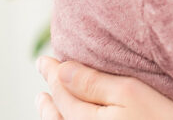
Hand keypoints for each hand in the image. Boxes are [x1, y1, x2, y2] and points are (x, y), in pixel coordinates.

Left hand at [36, 56, 172, 119]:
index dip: (54, 73)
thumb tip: (62, 69)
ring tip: (43, 102)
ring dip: (52, 112)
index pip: (63, 92)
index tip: (44, 60)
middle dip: (52, 91)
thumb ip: (93, 82)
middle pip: (61, 111)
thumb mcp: (129, 93)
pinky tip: (68, 119)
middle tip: (44, 72)